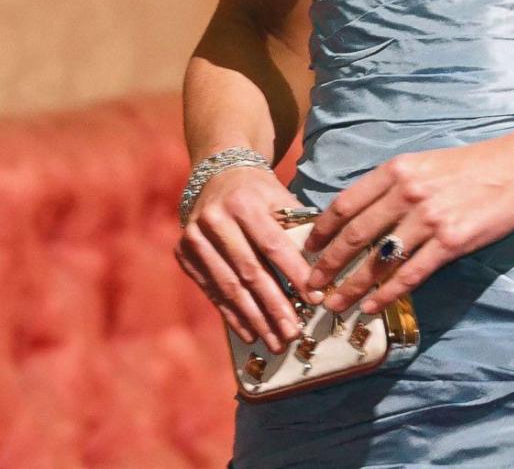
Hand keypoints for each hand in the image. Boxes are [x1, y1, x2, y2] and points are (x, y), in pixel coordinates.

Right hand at [174, 167, 320, 353]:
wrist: (217, 175)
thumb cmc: (259, 192)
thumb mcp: (280, 198)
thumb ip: (299, 229)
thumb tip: (326, 268)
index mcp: (244, 202)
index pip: (273, 245)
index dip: (295, 274)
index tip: (316, 299)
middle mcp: (215, 220)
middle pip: (250, 272)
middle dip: (274, 306)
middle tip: (294, 333)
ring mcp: (194, 238)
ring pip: (229, 288)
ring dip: (255, 319)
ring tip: (276, 341)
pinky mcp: (184, 255)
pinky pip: (212, 292)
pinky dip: (233, 315)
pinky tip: (251, 333)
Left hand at [302, 131, 513, 315]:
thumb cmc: (467, 168)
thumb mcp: (422, 164)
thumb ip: (391, 185)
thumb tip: (357, 215)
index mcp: (396, 170)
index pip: (345, 203)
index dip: (322, 230)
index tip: (308, 249)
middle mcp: (407, 193)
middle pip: (355, 234)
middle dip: (327, 264)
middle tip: (311, 285)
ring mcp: (429, 219)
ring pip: (378, 260)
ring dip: (351, 286)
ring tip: (334, 304)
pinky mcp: (450, 243)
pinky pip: (410, 275)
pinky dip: (386, 295)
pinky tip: (371, 307)